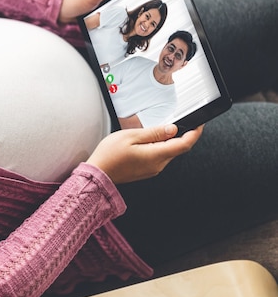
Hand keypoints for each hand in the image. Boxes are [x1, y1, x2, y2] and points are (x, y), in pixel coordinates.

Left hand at [58, 0, 127, 23]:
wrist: (56, 11)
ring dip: (100, 16)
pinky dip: (94, 20)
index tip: (116, 1)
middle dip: (108, 9)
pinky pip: (101, 17)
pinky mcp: (94, 9)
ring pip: (109, 11)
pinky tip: (87, 18)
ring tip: (89, 14)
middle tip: (97, 9)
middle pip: (117, 1)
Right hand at [86, 124, 203, 183]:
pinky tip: (144, 142)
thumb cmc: (109, 156)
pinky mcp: (146, 171)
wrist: (98, 174)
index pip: (184, 144)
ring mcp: (152, 170)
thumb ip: (153, 132)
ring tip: (150, 132)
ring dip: (166, 141)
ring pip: (167, 152)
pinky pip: (158, 157)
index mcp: (156, 155)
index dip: (194, 133)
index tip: (198, 124)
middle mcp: (158, 165)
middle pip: (177, 148)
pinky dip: (158, 148)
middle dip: (179, 135)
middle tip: (172, 122)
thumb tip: (172, 129)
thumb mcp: (130, 136)